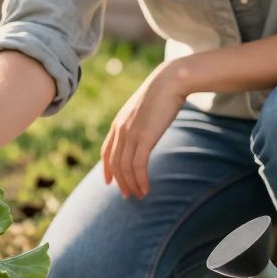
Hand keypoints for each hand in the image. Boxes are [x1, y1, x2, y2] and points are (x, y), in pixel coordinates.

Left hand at [101, 65, 188, 198]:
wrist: (169, 82)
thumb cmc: (161, 95)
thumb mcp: (143, 110)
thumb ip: (138, 123)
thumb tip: (143, 131)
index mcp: (118, 124)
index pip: (106, 151)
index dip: (106, 168)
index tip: (109, 182)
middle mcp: (120, 130)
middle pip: (115, 163)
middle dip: (120, 181)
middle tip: (127, 195)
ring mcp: (131, 134)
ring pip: (125, 167)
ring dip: (131, 184)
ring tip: (139, 195)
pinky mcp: (144, 138)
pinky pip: (138, 165)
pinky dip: (141, 180)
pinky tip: (146, 188)